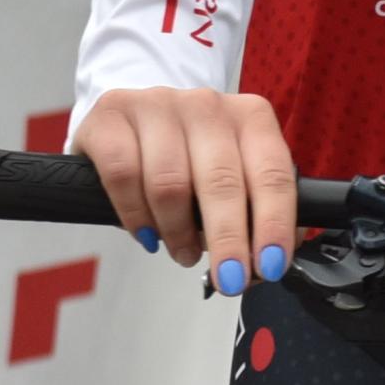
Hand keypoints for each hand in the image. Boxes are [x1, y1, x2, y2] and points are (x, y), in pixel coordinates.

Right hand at [74, 83, 297, 294]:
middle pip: (222, 181)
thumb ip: (253, 207)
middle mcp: (207, 105)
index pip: (272, 172)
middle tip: (230, 279)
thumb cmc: (188, 153)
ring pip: (170, 183)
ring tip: (184, 254)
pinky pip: (124, 175)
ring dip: (178, 232)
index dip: (274, 222)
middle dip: (229, 239)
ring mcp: (157, 105)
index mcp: (250, 117)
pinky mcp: (111, 116)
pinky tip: (146, 234)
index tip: (271, 264)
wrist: (132, 118)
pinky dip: (135, 214)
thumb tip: (269, 260)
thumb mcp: (230, 169)